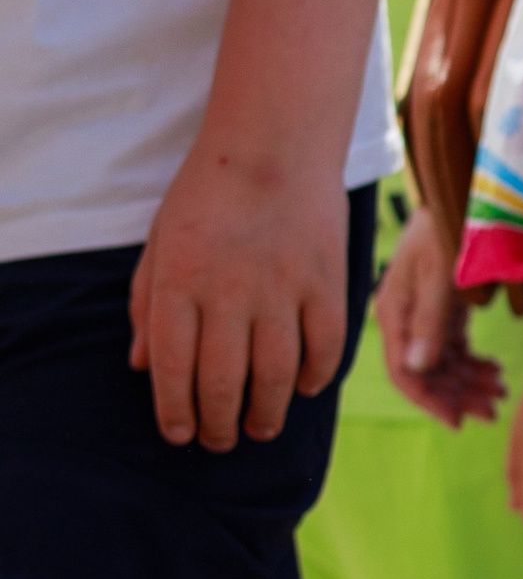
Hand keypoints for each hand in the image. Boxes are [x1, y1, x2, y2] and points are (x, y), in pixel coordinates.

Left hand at [127, 138, 350, 451]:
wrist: (274, 140)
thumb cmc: (208, 190)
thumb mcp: (159, 241)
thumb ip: (145, 304)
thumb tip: (141, 367)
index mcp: (179, 282)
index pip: (172, 370)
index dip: (175, 413)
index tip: (180, 434)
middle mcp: (228, 292)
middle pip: (223, 383)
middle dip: (218, 425)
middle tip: (220, 439)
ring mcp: (281, 289)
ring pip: (275, 377)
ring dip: (267, 414)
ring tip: (261, 427)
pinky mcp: (325, 282)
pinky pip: (324, 348)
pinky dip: (314, 378)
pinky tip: (304, 388)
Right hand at [373, 210, 504, 426]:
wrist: (466, 191)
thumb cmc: (450, 227)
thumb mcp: (442, 274)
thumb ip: (431, 322)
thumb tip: (417, 369)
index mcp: (395, 310)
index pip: (404, 371)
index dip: (429, 400)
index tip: (458, 422)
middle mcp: (406, 317)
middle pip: (426, 372)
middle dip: (458, 395)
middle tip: (494, 410)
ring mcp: (425, 313)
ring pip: (443, 364)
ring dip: (469, 383)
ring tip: (501, 392)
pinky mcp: (445, 308)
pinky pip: (456, 348)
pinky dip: (474, 364)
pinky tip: (495, 372)